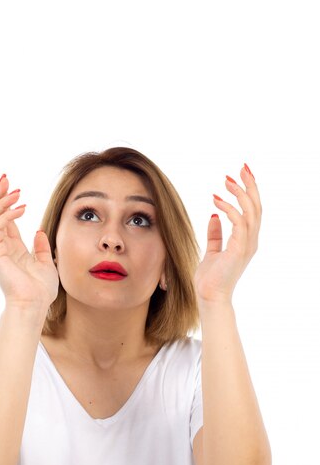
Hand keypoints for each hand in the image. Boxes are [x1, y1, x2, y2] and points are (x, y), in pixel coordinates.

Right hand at [0, 175, 58, 308]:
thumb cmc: (40, 290)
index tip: (14, 186)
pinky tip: (21, 207)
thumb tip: (39, 231)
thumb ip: (41, 247)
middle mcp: (1, 246)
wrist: (34, 305)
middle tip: (5, 177)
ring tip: (16, 190)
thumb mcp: (46, 263)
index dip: (8, 202)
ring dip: (2, 201)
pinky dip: (8, 214)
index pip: (6, 219)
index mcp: (12, 248)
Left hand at [194, 164, 261, 303]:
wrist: (209, 297)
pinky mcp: (239, 250)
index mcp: (246, 240)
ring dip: (239, 193)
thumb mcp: (212, 251)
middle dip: (250, 185)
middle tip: (242, 167)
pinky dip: (229, 208)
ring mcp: (247, 245)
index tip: (241, 173)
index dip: (249, 191)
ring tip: (227, 180)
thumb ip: (215, 234)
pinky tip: (216, 200)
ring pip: (250, 212)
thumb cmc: (210, 278)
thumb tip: (213, 216)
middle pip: (256, 207)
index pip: (252, 210)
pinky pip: (238, 223)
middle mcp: (251, 241)